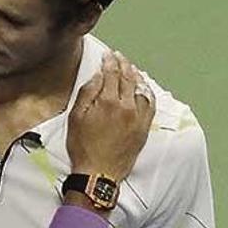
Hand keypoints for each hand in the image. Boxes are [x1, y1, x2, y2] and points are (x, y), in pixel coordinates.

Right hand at [67, 50, 154, 180]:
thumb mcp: (76, 117)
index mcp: (108, 101)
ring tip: (131, 68)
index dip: (110, 61)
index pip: (111, 73)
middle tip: (119, 56)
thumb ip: (87, 93)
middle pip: (128, 78)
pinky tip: (144, 87)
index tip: (108, 54)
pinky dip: (147, 91)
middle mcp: (127, 106)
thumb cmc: (83, 146)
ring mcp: (138, 117)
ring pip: (141, 88)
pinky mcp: (144, 127)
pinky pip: (150, 104)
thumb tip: (98, 76)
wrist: (98, 172)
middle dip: (123, 64)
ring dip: (136, 75)